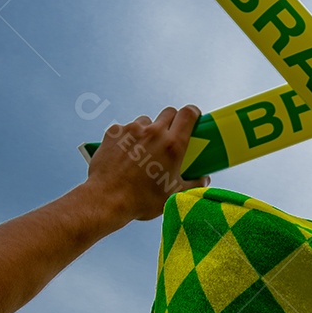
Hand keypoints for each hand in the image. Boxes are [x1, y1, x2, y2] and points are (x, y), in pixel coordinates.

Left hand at [83, 107, 209, 224]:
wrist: (107, 199)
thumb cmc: (142, 200)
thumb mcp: (174, 194)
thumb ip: (193, 184)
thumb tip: (204, 179)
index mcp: (172, 145)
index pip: (188, 114)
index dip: (193, 112)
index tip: (194, 117)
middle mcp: (153, 132)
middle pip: (168, 113)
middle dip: (172, 121)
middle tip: (170, 136)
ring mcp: (131, 130)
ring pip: (146, 121)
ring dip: (149, 130)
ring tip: (144, 149)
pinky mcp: (113, 133)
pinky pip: (125, 129)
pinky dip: (128, 138)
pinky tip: (125, 154)